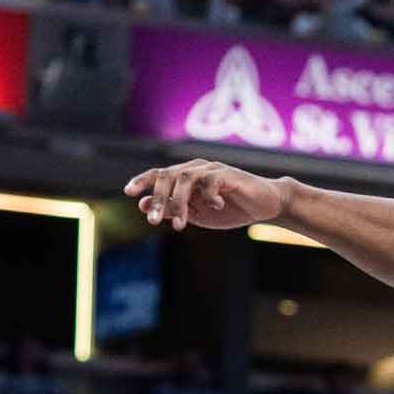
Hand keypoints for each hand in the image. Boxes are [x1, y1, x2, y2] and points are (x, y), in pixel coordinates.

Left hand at [124, 159, 285, 231]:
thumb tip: (142, 205)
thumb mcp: (197, 214)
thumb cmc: (232, 208)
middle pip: (168, 175)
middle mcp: (197, 169)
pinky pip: (212, 181)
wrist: (265, 205)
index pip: (159, 174)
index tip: (128, 192)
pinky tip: (215, 206)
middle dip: (158, 197)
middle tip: (151, 220)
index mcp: (187, 176)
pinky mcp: (230, 176)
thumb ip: (172, 208)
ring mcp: (214, 170)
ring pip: (186, 179)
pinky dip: (210, 195)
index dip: (142, 180)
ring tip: (180, 224)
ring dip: (179, 203)